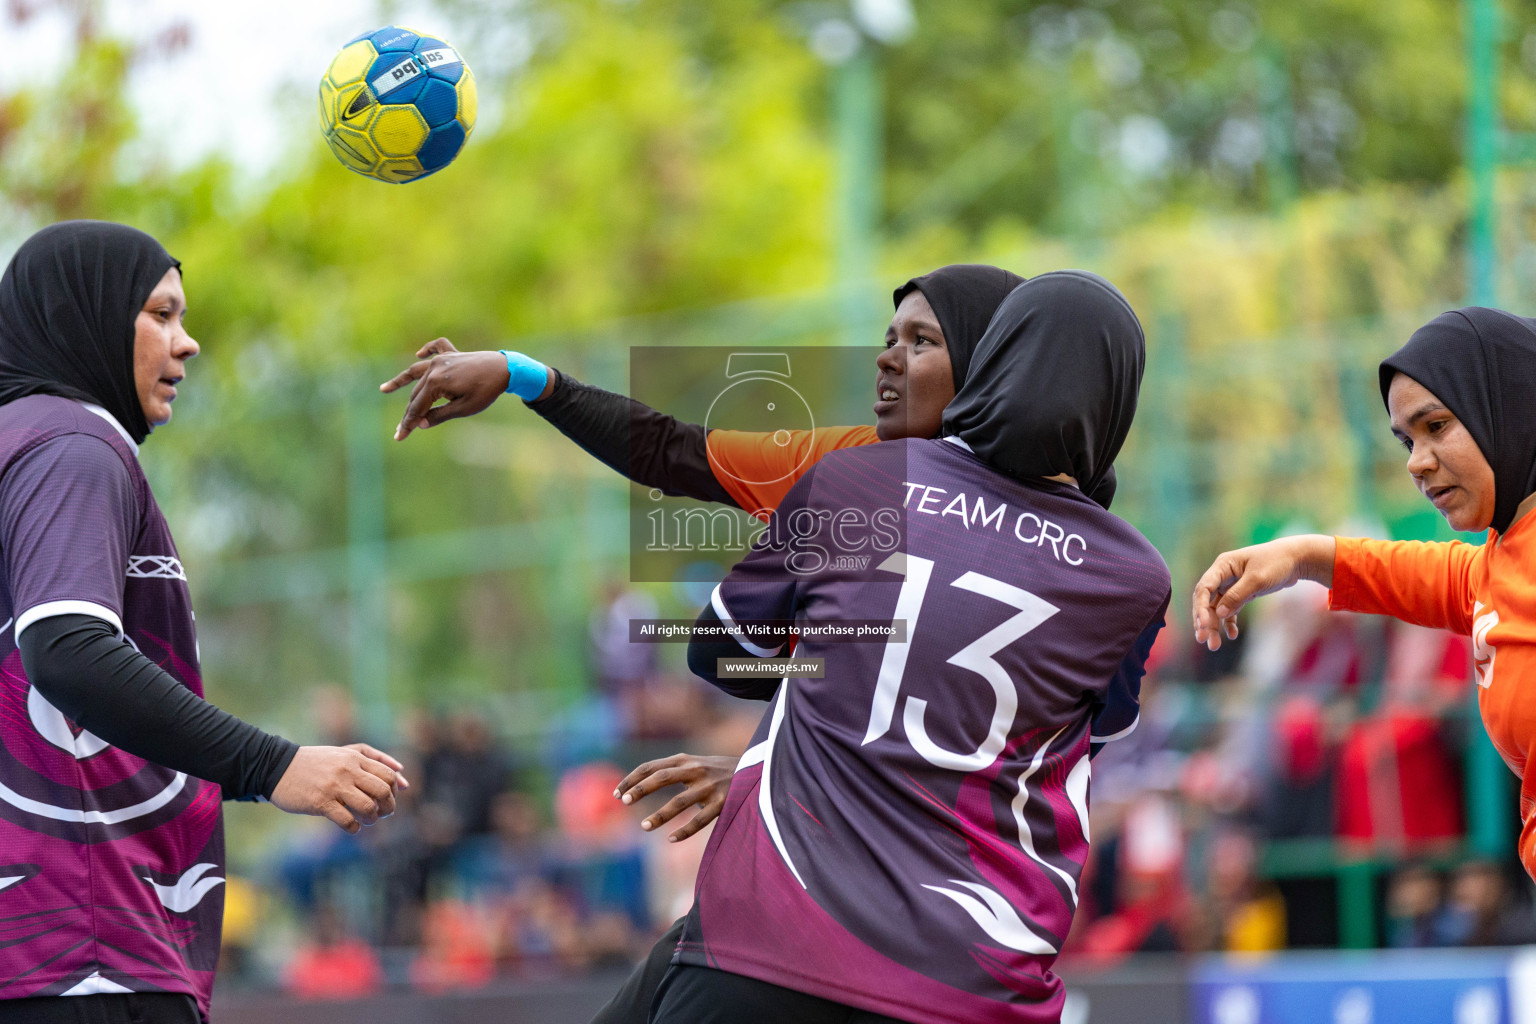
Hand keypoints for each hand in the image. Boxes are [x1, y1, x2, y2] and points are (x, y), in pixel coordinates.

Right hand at [270, 744, 405, 833]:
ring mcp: (334, 786)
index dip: (394, 791)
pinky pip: (347, 820)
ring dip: (372, 819)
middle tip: (383, 814)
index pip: (389, 775)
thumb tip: (405, 781)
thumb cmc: (317, 763)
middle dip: (389, 807)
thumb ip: (376, 759)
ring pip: (368, 807)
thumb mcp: (347, 753)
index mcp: (355, 757)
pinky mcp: (320, 802)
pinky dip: (354, 828)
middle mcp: (348, 770)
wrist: (278, 768)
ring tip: (367, 821)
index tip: (387, 799)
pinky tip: (352, 827)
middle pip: (383, 791)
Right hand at [379, 339, 523, 440]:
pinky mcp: (452, 353)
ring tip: (384, 389)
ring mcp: (442, 358)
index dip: (408, 423)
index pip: (417, 406)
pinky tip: (419, 354)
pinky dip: (427, 350)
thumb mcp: (463, 409)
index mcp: (436, 382)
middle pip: (416, 393)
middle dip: (409, 412)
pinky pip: (436, 348)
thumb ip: (440, 415)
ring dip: (402, 381)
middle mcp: (434, 367)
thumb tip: (421, 424)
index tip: (399, 436)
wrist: (505, 369)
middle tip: (401, 429)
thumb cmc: (485, 391)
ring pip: (418, 372)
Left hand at [614, 753, 736, 842]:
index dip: (632, 778)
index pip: (651, 766)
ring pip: (680, 802)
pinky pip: (701, 820)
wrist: (756, 771)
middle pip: (662, 777)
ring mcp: (710, 787)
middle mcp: (696, 770)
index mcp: (685, 761)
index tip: (617, 792)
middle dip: (640, 789)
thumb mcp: (696, 764)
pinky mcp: (723, 802)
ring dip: (660, 815)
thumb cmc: (719, 771)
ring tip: (644, 826)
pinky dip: (685, 831)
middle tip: (623, 802)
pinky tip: (671, 839)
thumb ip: (674, 771)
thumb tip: (641, 781)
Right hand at [1192, 534, 1335, 650]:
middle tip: (1203, 640)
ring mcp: (1230, 585)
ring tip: (1214, 645)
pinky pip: (1230, 611)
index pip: (1204, 588)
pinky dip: (1230, 623)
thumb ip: (1237, 596)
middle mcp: (1222, 576)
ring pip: (1217, 609)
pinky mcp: (1241, 594)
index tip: (1203, 625)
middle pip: (1207, 601)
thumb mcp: (1257, 579)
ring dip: (1214, 626)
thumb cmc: (1276, 563)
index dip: (1200, 607)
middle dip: (1204, 622)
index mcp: (1222, 566)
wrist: (1296, 559)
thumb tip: (1219, 614)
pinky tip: (1232, 635)